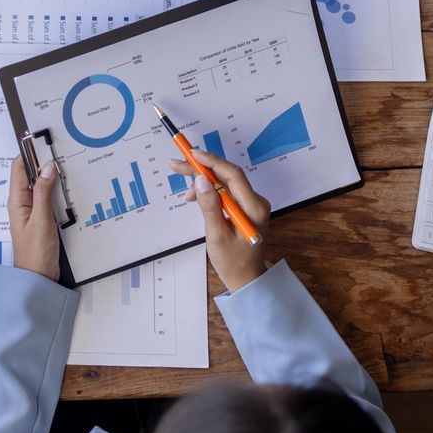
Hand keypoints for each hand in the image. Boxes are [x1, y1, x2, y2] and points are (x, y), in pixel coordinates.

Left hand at [7, 157, 60, 281]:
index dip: (28, 153)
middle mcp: (23, 203)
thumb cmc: (35, 252)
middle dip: (43, 164)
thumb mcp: (42, 219)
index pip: (19, 168)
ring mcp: (33, 210)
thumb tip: (47, 168)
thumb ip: (44, 192)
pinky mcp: (42, 217)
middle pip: (31, 174)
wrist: (39, 276)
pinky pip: (48, 198)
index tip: (42, 143)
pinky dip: (57, 191)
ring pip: (42, 185)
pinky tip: (67, 189)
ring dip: (52, 178)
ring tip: (65, 169)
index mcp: (17, 201)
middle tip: (59, 155)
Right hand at [170, 151, 270, 292]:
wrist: (245, 278)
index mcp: (253, 208)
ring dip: (202, 180)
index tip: (193, 154)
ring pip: (223, 182)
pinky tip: (194, 197)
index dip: (212, 162)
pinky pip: (224, 191)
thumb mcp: (216, 235)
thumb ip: (209, 206)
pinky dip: (208, 191)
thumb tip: (200, 180)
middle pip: (226, 176)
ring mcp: (250, 203)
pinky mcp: (243, 206)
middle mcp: (255, 201)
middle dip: (201, 168)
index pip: (233, 175)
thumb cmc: (232, 262)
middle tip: (177, 164)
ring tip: (184, 189)